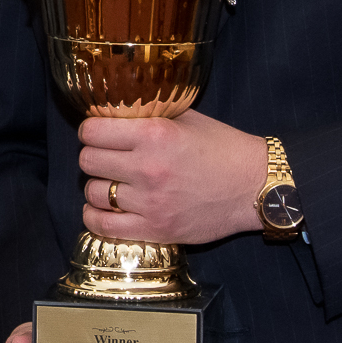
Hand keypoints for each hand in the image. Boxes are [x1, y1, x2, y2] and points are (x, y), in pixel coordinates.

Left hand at [78, 110, 268, 246]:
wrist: (254, 187)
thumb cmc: (223, 149)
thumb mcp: (187, 119)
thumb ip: (150, 114)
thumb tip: (112, 113)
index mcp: (155, 134)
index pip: (92, 131)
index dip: (90, 130)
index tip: (98, 134)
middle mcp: (148, 167)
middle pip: (87, 161)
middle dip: (94, 156)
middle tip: (107, 157)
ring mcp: (150, 202)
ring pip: (93, 193)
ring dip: (98, 186)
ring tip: (112, 183)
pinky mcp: (156, 229)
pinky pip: (103, 226)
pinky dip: (95, 217)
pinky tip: (102, 209)